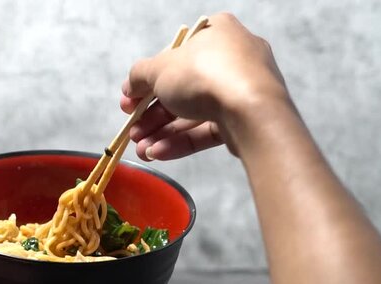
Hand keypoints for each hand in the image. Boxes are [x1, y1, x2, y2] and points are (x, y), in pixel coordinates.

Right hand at [121, 12, 291, 160]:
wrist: (252, 110)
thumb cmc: (205, 75)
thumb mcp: (160, 69)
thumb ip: (139, 76)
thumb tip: (130, 87)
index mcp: (216, 33)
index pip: (174, 57)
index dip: (147, 82)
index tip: (129, 102)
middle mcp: (232, 58)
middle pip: (181, 90)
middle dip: (152, 115)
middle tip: (132, 131)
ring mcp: (241, 91)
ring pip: (193, 113)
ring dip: (162, 132)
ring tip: (141, 149)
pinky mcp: (245, 119)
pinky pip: (208, 129)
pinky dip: (182, 141)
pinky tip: (158, 153)